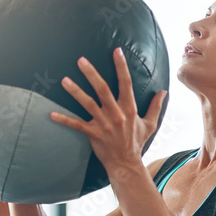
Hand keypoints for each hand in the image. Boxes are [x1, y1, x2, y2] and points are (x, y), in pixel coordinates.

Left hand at [50, 48, 166, 174]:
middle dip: (91, 73)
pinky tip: (51, 114)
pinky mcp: (93, 133)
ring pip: (87, 103)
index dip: (121, 66)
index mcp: (130, 108)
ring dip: (75, 91)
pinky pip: (76, 124)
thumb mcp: (150, 124)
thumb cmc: (137, 143)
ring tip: (64, 80)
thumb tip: (164, 91)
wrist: (126, 164)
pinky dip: (64, 119)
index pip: (126, 83)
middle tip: (81, 60)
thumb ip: (156, 106)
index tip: (117, 51)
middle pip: (102, 89)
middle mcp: (116, 113)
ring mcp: (104, 123)